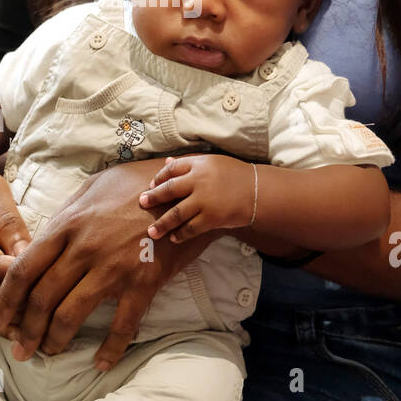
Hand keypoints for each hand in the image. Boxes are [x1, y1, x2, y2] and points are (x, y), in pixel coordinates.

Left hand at [0, 158, 218, 371]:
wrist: (186, 190)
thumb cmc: (136, 184)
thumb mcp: (91, 188)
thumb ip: (63, 216)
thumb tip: (40, 241)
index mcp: (66, 224)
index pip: (23, 269)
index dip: (6, 300)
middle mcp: (84, 248)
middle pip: (42, 298)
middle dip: (26, 329)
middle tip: (19, 349)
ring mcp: (113, 267)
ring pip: (72, 314)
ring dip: (56, 340)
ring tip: (49, 353)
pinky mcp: (143, 282)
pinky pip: (123, 325)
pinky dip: (110, 348)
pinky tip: (101, 363)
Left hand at [139, 154, 253, 242]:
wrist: (258, 191)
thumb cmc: (236, 175)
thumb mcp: (213, 162)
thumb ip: (190, 164)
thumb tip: (167, 162)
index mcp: (199, 164)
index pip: (172, 169)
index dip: (159, 177)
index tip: (151, 185)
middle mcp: (199, 181)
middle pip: (169, 190)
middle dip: (153, 198)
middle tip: (142, 203)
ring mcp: (204, 200)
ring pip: (176, 213)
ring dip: (162, 223)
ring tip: (152, 231)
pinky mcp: (211, 217)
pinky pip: (191, 228)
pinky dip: (181, 234)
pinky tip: (174, 238)